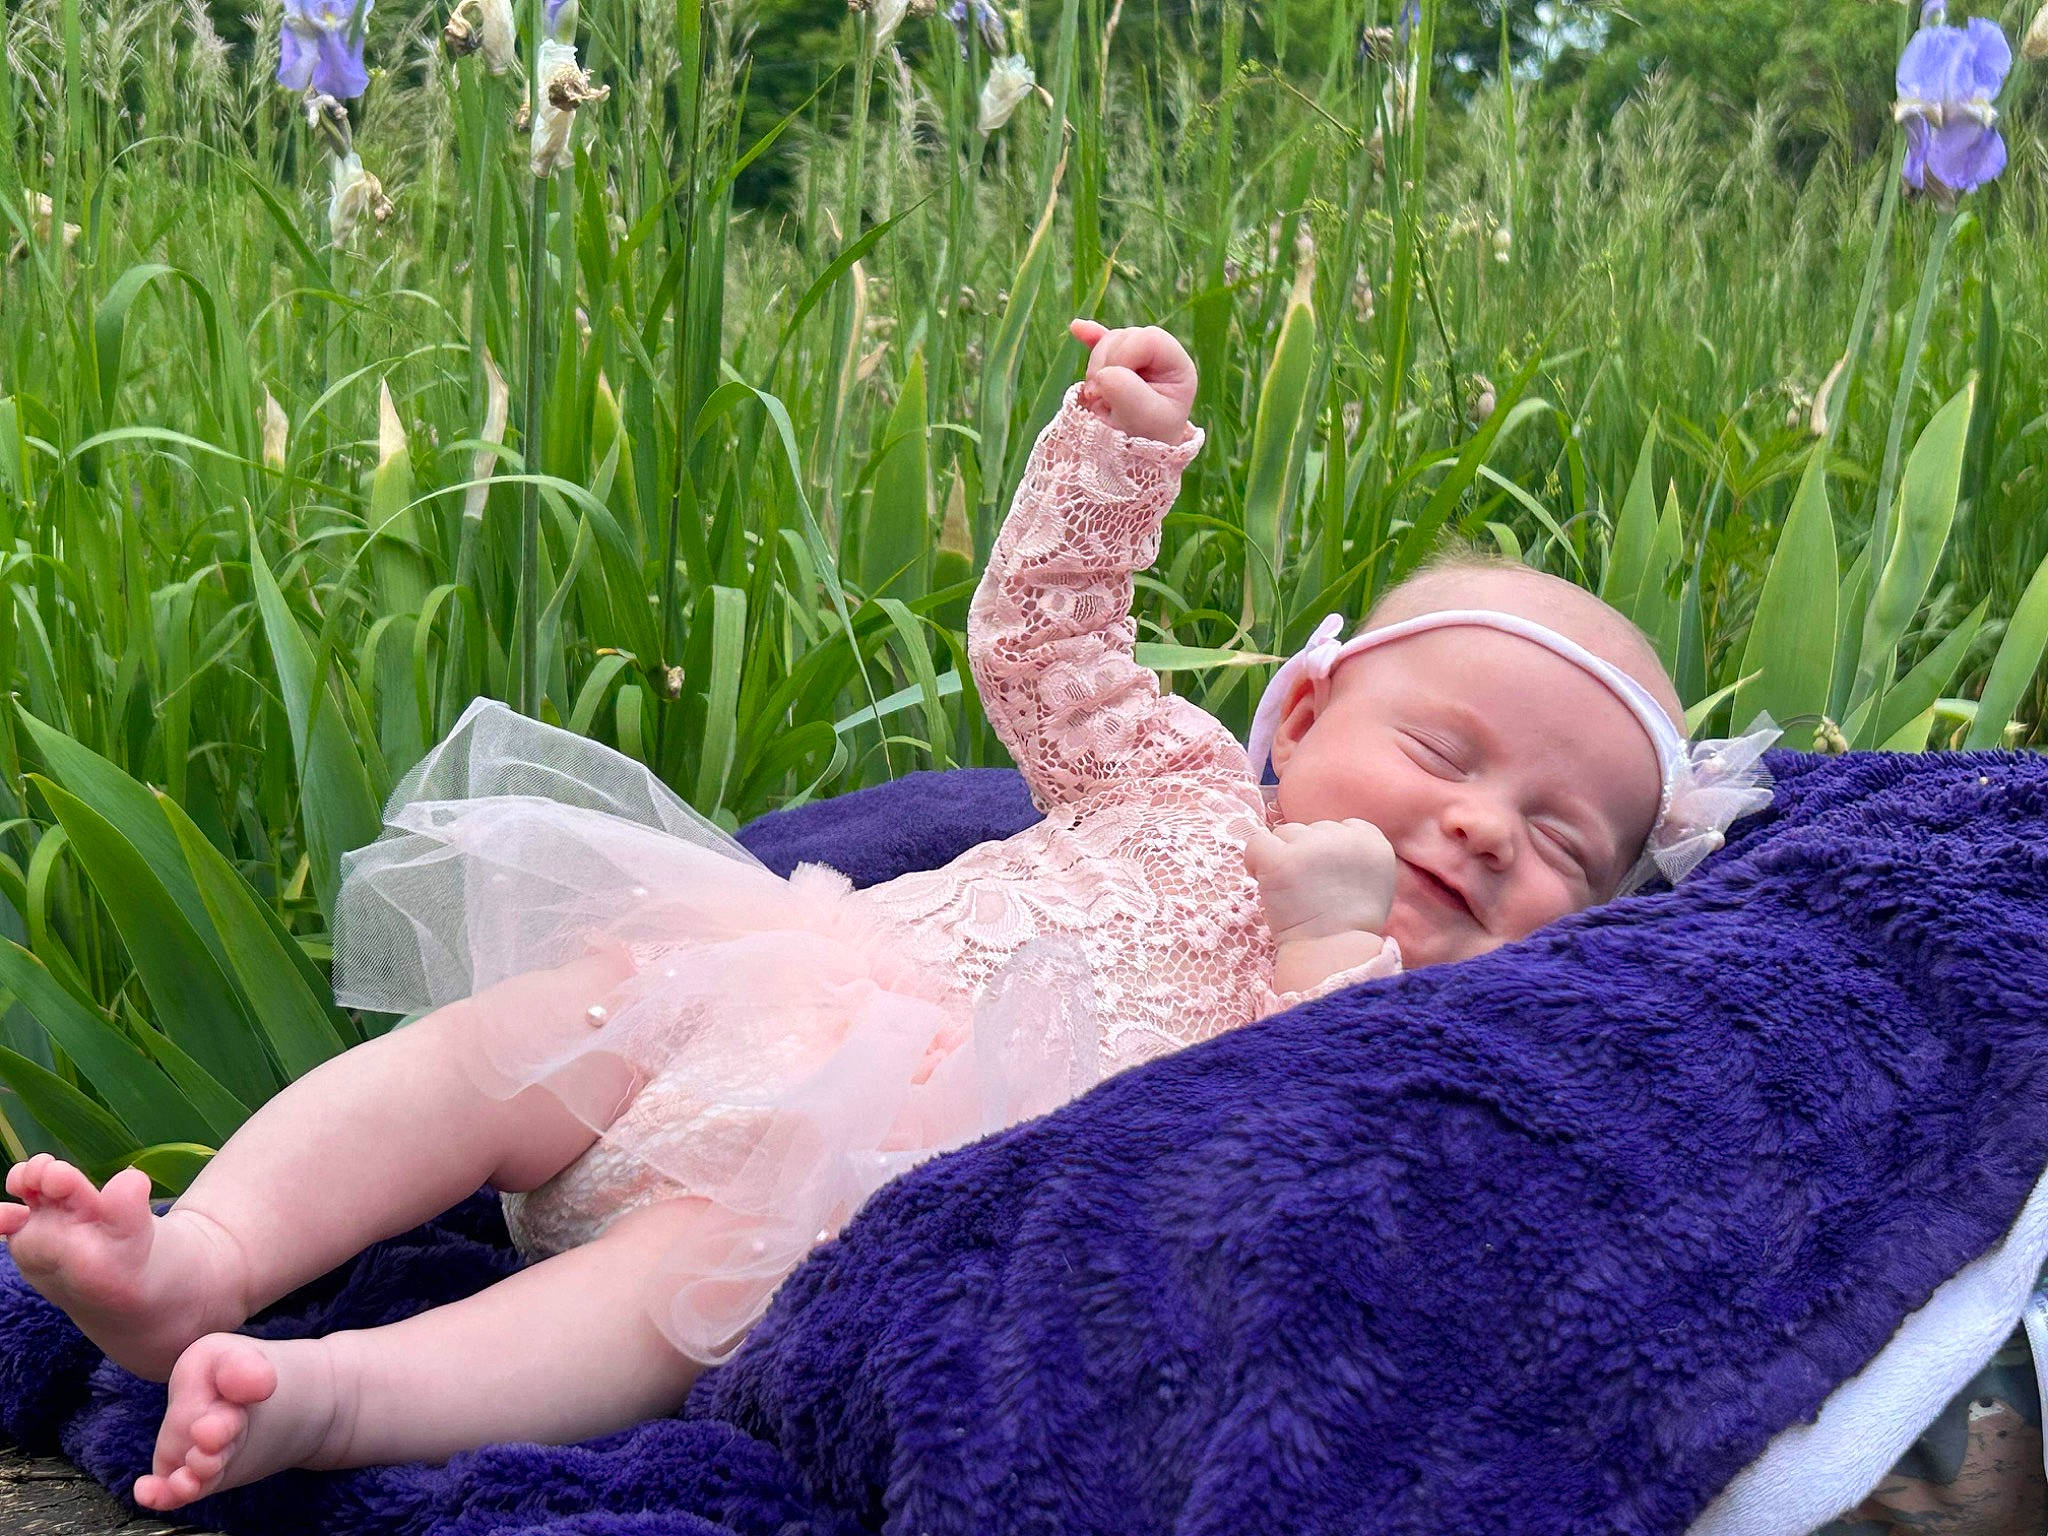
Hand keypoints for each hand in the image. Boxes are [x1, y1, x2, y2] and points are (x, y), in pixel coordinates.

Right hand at [1068, 319, 1196, 444]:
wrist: (1131, 459)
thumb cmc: (1146, 441)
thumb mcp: (1144, 420)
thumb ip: (1127, 392)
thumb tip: (1104, 374)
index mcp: (1177, 367)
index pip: (1149, 338)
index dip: (1124, 356)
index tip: (1110, 387)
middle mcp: (1160, 358)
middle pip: (1126, 336)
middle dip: (1106, 363)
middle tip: (1100, 397)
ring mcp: (1137, 359)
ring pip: (1108, 342)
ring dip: (1095, 367)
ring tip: (1098, 397)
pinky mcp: (1117, 364)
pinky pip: (1101, 341)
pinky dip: (1089, 337)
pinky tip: (1077, 328)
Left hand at [1244, 818, 1395, 942]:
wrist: (1333, 953)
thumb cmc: (1350, 929)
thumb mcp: (1374, 884)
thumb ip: (1356, 858)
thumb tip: (1326, 849)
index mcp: (1374, 843)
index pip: (1346, 826)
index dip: (1331, 848)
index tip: (1327, 874)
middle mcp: (1345, 838)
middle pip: (1314, 829)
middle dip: (1307, 852)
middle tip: (1308, 888)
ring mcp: (1311, 846)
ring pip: (1286, 833)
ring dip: (1283, 855)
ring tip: (1289, 888)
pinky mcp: (1281, 859)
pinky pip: (1257, 842)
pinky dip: (1255, 859)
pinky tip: (1262, 880)